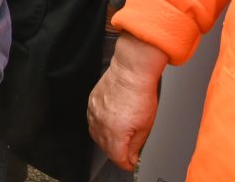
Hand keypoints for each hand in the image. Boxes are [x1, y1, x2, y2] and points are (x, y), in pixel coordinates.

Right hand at [88, 33, 167, 170]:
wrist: (130, 72)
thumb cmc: (140, 95)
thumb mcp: (145, 126)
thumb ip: (136, 146)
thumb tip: (131, 157)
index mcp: (114, 132)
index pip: (117, 157)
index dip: (126, 164)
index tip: (132, 163)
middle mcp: (100, 123)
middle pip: (105, 148)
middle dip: (117, 153)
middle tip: (128, 152)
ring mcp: (93, 113)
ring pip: (96, 136)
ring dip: (107, 141)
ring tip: (119, 139)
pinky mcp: (91, 103)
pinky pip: (92, 122)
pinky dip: (100, 127)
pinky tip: (109, 125)